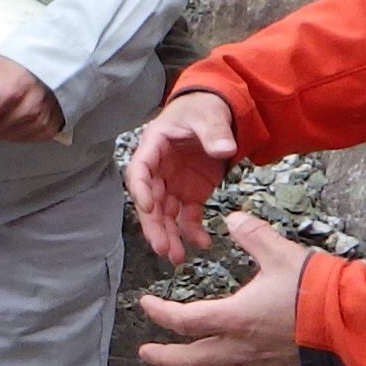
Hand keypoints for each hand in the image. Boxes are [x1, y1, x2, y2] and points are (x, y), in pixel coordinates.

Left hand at [0, 54, 62, 141]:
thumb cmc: (21, 61)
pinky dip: (15, 129)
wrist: (54, 60)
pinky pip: (21, 139)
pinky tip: (18, 113)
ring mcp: (39, 122)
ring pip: (3, 138)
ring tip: (6, 105)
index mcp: (8, 92)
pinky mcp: (48, 129)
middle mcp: (26, 110)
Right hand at [126, 91, 239, 258]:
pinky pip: (187, 216)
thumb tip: (224, 149)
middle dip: (155, 225)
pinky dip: (193, 231)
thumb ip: (215, 133)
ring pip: (166, 215)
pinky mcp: (190, 193)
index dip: (141, 190)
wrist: (216, 112)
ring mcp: (173, 184)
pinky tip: (202, 243)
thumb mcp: (209, 116)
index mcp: (154, 146)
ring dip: (170, 236)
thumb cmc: (203, 109)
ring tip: (176, 257)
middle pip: (150, 201)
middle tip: (161, 247)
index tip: (148, 207)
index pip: (140, 171)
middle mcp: (159, 170)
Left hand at [135, 213, 316, 365]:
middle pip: (191, 359)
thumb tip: (234, 219)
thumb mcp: (281, 253)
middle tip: (147, 353)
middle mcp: (241, 348)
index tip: (146, 305)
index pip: (184, 320)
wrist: (350, 323)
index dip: (160, 314)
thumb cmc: (316, 290)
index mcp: (235, 317)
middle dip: (164, 357)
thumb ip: (253, 235)